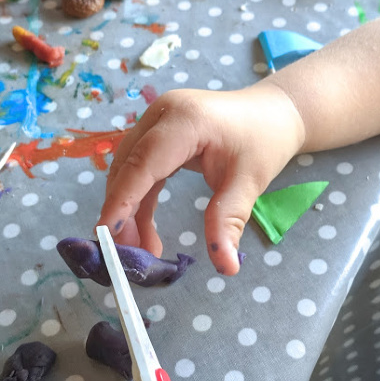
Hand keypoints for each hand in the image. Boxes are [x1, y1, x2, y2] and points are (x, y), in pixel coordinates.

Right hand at [96, 84, 304, 274]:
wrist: (272, 113)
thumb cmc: (263, 140)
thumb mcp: (249, 182)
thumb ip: (229, 222)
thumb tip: (225, 267)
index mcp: (184, 120)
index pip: (142, 164)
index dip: (121, 201)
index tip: (106, 236)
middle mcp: (161, 116)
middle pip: (127, 167)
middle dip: (121, 213)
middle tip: (128, 256)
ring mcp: (156, 123)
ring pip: (128, 171)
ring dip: (128, 212)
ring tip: (139, 250)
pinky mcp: (157, 136)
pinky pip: (139, 172)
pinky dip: (139, 203)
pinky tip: (145, 232)